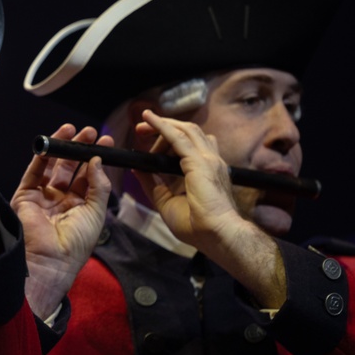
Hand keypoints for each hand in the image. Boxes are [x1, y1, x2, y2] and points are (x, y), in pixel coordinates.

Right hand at [11, 124, 112, 319]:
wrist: (51, 259)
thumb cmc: (77, 242)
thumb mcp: (96, 212)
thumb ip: (98, 185)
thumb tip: (95, 160)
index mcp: (79, 207)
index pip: (87, 178)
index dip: (95, 159)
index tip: (106, 142)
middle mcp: (60, 200)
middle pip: (70, 169)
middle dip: (80, 149)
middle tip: (91, 132)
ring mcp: (42, 197)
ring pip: (52, 167)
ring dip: (62, 148)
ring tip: (74, 130)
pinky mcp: (25, 196)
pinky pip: (34, 172)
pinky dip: (43, 156)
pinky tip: (54, 141)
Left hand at [132, 109, 241, 249]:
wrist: (217, 235)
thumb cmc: (197, 226)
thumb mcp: (166, 201)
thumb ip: (153, 183)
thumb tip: (138, 169)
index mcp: (206, 171)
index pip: (189, 145)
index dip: (169, 139)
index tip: (149, 141)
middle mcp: (210, 161)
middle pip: (188, 133)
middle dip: (164, 127)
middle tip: (141, 130)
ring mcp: (208, 159)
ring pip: (185, 130)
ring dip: (163, 124)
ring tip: (144, 123)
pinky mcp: (200, 162)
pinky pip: (177, 137)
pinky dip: (162, 126)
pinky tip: (149, 119)